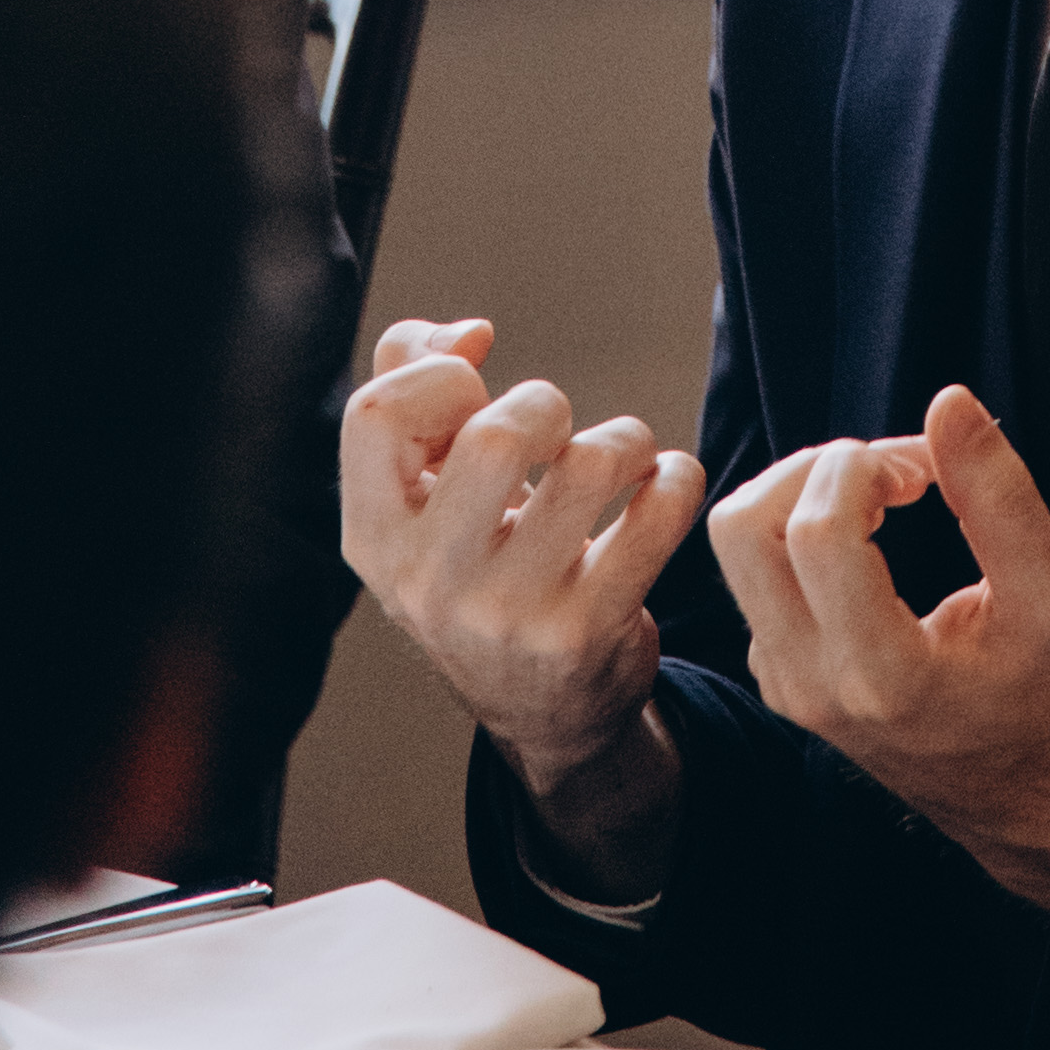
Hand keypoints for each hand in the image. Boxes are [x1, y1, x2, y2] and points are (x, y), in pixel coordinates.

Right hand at [337, 314, 702, 894]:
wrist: (543, 716)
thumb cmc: (480, 571)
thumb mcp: (423, 500)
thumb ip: (414, 392)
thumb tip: (468, 333)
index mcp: (373, 538)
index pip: (377, 414)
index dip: (438, 377)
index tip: (475, 392)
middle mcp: (427, 583)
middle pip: (496, 435)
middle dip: (547, 406)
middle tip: (561, 431)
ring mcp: (507, 616)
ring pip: (587, 466)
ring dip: (624, 440)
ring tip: (625, 457)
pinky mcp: (583, 635)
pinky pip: (653, 519)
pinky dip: (676, 481)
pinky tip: (665, 486)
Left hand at [706, 380, 1049, 971]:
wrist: (1028, 803)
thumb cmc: (1049, 700)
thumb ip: (1000, 496)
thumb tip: (948, 403)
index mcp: (882, 675)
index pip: (817, 533)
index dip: (865, 466)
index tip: (926, 468)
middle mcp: (814, 687)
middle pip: (744, 528)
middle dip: (815, 466)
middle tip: (890, 471)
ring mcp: (786, 687)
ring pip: (734, 547)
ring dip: (800, 490)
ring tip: (879, 495)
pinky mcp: (779, 677)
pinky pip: (752, 575)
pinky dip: (796, 527)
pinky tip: (868, 537)